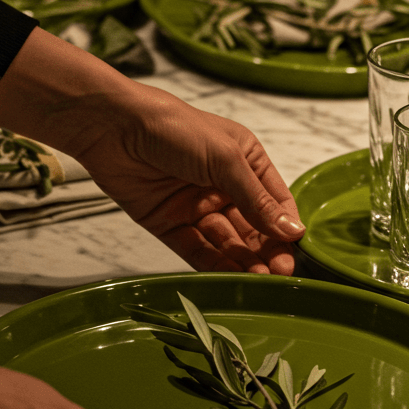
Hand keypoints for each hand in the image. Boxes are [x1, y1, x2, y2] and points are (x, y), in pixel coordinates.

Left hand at [0, 28, 305, 273]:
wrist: (114, 128)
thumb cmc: (176, 129)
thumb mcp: (226, 160)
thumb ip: (257, 200)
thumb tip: (293, 230)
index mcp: (244, 162)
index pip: (275, 201)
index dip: (285, 227)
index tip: (295, 250)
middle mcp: (223, 186)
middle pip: (253, 227)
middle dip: (267, 250)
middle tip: (280, 272)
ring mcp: (196, 207)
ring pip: (227, 243)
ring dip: (245, 261)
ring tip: (261, 280)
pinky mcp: (170, 224)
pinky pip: (197, 250)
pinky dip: (215, 266)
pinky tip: (232, 278)